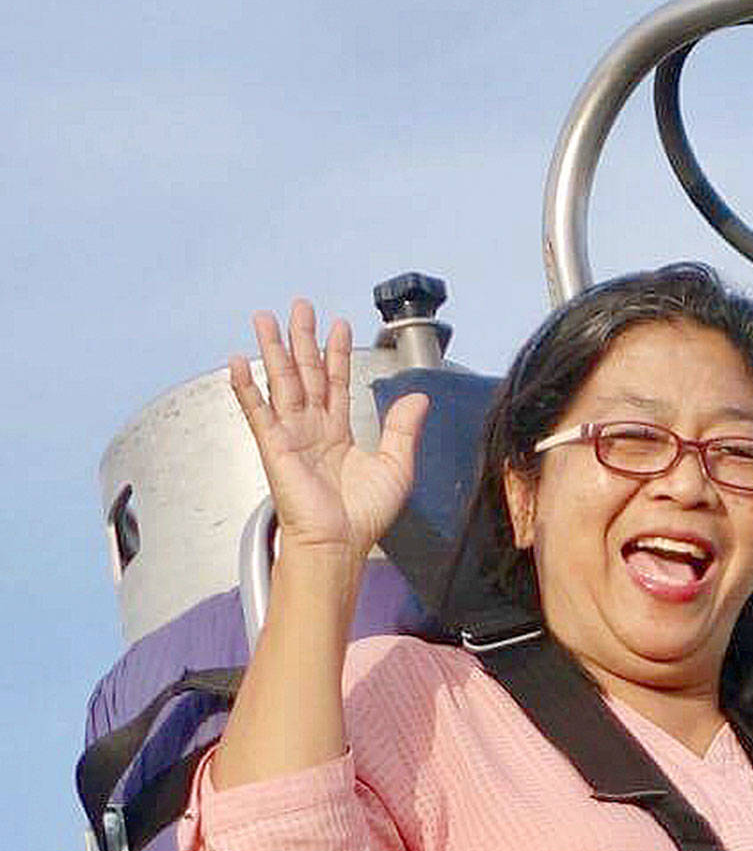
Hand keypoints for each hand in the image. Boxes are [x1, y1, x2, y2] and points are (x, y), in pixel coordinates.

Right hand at [229, 298, 426, 564]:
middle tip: (300, 306)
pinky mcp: (273, 446)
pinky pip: (256, 411)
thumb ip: (403, 429)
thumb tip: (418, 397)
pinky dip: (245, 387)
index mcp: (338, 433)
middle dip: (301, 339)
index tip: (338, 325)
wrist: (339, 544)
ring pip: (281, 382)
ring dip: (272, 350)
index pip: (336, 383)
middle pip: (305, 373)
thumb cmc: (363, 517)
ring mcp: (291, 435)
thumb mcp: (396, 466)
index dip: (336, 353)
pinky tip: (236, 362)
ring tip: (265, 319)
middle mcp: (312, 429)